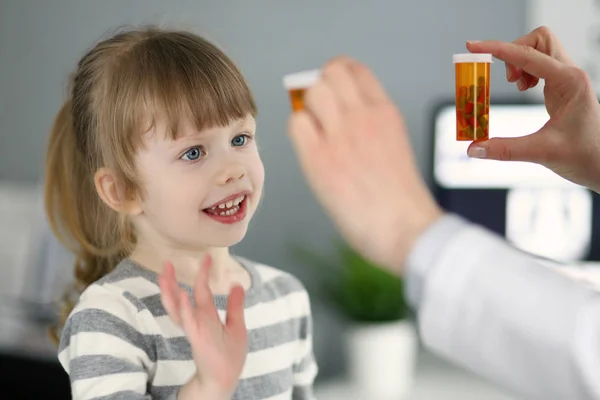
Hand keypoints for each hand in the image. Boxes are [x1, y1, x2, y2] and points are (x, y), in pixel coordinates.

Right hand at [158, 255, 246, 397]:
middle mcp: (196, 321)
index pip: (201, 291)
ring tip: (165, 275)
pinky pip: (188, 322)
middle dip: (172, 282)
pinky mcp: (197, 338)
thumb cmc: (229, 355)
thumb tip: (237, 284)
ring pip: (178, 308)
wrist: (224, 379)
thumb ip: (234, 306)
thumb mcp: (236, 325)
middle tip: (166, 263)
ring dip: (171, 292)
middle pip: (179, 298)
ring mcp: (195, 329)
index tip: (206, 256)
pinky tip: (182, 295)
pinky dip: (184, 309)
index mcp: (206, 316)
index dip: (202, 274)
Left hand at [287, 57, 442, 273]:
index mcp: (386, 113)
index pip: (355, 70)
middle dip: (320, 87)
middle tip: (318, 111)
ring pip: (312, 93)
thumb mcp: (395, 148)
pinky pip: (297, 124)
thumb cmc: (402, 202)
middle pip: (330, 73)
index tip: (331, 89)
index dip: (338, 75)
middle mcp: (364, 116)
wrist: (406, 229)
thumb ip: (372, 129)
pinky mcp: (320, 158)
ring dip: (309, 108)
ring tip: (315, 133)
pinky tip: (309, 149)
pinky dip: (299, 131)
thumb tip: (341, 120)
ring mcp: (341, 135)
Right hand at [466, 26, 599, 192]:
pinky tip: (524, 89)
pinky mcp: (562, 86)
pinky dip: (525, 71)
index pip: (528, 55)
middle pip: (538, 40)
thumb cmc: (583, 155)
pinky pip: (540, 64)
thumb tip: (474, 149)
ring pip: (538, 49)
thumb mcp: (541, 152)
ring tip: (516, 86)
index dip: (498, 49)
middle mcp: (569, 74)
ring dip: (519, 62)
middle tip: (506, 79)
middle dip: (514, 52)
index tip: (474, 47)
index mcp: (569, 82)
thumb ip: (505, 149)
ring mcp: (566, 78)